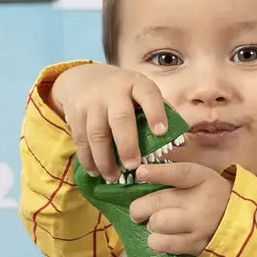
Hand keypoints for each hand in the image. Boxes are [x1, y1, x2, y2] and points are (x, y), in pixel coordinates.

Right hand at [50, 63, 167, 181]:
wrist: (84, 79)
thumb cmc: (124, 94)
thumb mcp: (141, 94)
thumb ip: (160, 114)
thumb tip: (181, 143)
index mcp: (137, 84)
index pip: (148, 95)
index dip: (156, 113)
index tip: (162, 133)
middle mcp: (114, 91)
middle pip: (120, 119)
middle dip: (127, 145)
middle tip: (133, 166)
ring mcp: (92, 102)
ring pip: (96, 133)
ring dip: (105, 159)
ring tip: (113, 177)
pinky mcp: (75, 114)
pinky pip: (81, 140)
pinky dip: (88, 159)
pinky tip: (96, 172)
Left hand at [128, 162, 231, 254]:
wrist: (240, 222)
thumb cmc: (211, 195)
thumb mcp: (201, 177)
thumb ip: (175, 175)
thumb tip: (141, 174)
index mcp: (203, 179)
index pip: (179, 173)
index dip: (158, 173)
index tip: (140, 172)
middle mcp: (201, 202)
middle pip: (158, 202)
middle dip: (140, 207)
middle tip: (138, 210)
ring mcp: (198, 225)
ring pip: (158, 223)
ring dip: (151, 224)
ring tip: (156, 224)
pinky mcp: (195, 244)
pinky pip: (163, 244)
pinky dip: (156, 241)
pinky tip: (162, 236)